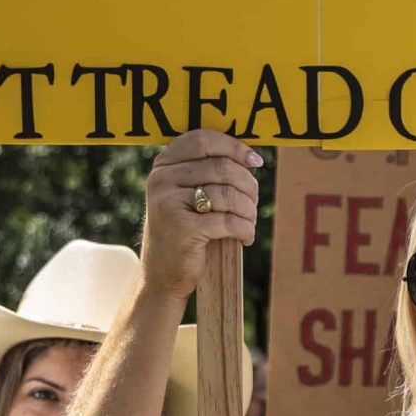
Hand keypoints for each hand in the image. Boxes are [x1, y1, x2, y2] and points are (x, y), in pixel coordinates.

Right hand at [140, 131, 262, 300]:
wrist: (162, 275)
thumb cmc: (184, 231)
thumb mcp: (185, 195)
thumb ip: (207, 172)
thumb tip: (251, 158)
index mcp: (163, 166)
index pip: (203, 140)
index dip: (234, 147)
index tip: (255, 162)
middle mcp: (161, 180)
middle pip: (222, 167)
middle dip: (248, 184)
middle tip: (254, 201)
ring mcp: (168, 203)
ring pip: (228, 194)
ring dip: (248, 210)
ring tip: (249, 221)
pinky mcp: (182, 229)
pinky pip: (228, 221)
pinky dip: (245, 229)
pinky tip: (245, 237)